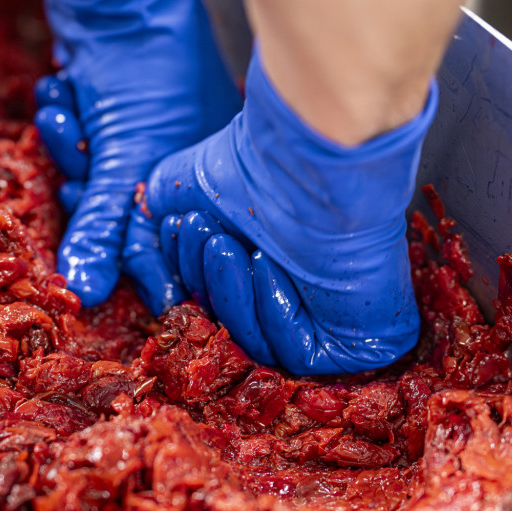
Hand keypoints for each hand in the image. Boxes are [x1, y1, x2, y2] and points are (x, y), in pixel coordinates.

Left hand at [35, 0, 240, 305]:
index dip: (129, 256)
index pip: (167, 243)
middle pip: (123, 215)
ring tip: (65, 115)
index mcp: (206, 180)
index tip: (98, 270)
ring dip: (70, 148)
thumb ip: (100, 229)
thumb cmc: (142, 69)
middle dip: (89, 188)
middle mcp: (182, 164)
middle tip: (80, 170)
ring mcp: (149, 140)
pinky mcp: (114, 119)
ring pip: (95, 180)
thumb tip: (85, 293)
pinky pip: (82, 145)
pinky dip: (65, 123)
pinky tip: (62, 94)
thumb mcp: (121, 158)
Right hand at [124, 49, 437, 374]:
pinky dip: (275, 315)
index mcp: (266, 272)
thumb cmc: (250, 165)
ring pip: (260, 346)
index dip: (192, 277)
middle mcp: (303, 299)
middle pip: (235, 328)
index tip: (179, 227)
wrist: (307, 153)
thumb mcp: (179, 199)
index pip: (220, 306)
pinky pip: (299, 355)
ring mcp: (333, 325)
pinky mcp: (359, 342)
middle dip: (208, 283)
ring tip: (225, 244)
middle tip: (201, 230)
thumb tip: (162, 301)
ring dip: (232, 295)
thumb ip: (152, 247)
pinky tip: (266, 265)